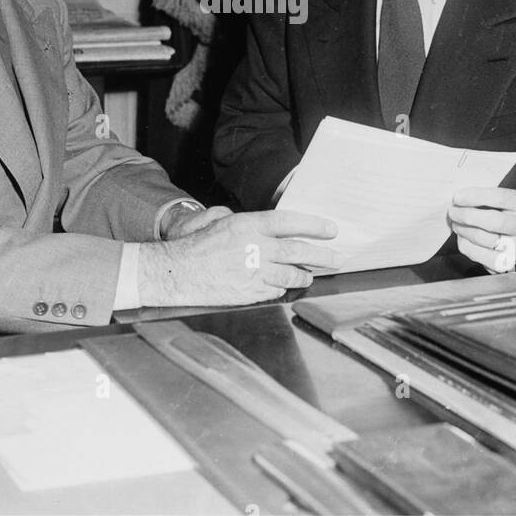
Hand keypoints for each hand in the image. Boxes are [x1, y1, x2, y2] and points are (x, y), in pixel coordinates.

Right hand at [138, 210, 340, 307]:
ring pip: (291, 276)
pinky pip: (274, 291)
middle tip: (338, 259)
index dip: (314, 226)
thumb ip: (245, 222)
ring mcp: (254, 273)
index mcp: (249, 226)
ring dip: (303, 275)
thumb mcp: (219, 222)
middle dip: (323, 256)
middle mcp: (256, 248)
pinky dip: (280, 288)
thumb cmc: (196, 245)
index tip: (331, 230)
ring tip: (310, 275)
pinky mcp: (250, 293)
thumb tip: (262, 225)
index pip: (290, 223)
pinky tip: (282, 286)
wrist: (178, 272)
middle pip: (298, 252)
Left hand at [448, 186, 515, 273]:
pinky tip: (463, 236)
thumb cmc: (506, 213)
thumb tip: (458, 200)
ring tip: (456, 223)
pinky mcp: (506, 264)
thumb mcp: (501, 199)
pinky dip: (466, 244)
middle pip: (495, 222)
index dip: (475, 197)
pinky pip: (479, 255)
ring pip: (486, 239)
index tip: (457, 197)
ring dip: (464, 230)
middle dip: (468, 216)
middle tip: (453, 211)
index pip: (500, 198)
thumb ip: (483, 198)